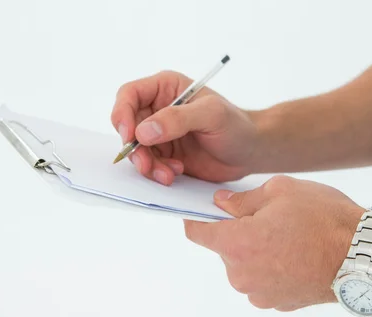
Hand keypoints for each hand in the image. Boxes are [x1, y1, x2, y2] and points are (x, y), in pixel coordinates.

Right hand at [111, 71, 259, 184]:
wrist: (250, 152)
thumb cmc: (236, 125)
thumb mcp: (211, 115)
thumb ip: (177, 119)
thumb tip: (143, 131)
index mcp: (166, 88)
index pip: (129, 95)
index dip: (122, 114)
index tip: (129, 136)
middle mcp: (158, 109)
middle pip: (127, 126)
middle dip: (134, 148)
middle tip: (147, 164)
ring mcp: (160, 133)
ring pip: (136, 149)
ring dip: (147, 165)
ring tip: (168, 174)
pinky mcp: (165, 155)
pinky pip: (148, 165)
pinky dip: (156, 172)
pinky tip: (175, 173)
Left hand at [184, 175, 363, 310]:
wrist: (366, 257)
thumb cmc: (325, 220)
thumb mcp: (281, 192)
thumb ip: (242, 200)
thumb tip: (220, 204)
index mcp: (236, 244)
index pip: (196, 232)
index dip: (197, 217)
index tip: (205, 209)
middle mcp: (241, 275)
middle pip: (225, 249)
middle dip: (239, 231)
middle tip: (269, 217)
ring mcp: (260, 293)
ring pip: (245, 265)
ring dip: (258, 251)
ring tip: (290, 237)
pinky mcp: (279, 304)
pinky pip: (264, 280)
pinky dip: (273, 268)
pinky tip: (298, 255)